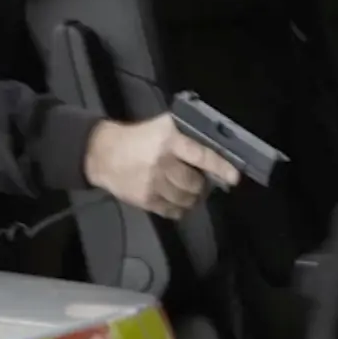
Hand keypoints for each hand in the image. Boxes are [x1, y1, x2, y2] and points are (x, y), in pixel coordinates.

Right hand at [82, 114, 240, 218]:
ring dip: (192, 198)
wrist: (103, 154)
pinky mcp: (145, 199)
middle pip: (194, 183)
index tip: (234, 177)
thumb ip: (187, 134)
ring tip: (190, 191)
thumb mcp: (163, 127)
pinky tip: (177, 200)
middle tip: (201, 181)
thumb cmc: (140, 138)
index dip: (219, 167)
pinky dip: (179, 208)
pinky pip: (172, 211)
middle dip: (202, 184)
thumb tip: (218, 145)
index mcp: (169, 141)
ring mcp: (153, 184)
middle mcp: (162, 163)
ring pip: (185, 199)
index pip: (201, 155)